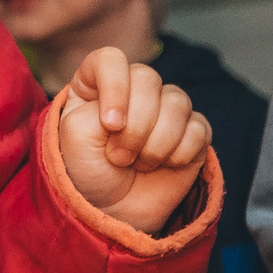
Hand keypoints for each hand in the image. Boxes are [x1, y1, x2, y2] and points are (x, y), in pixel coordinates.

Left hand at [56, 48, 211, 234]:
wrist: (109, 213)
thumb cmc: (85, 173)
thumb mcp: (74, 136)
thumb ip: (98, 107)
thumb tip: (142, 108)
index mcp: (97, 84)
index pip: (111, 59)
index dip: (115, 87)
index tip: (111, 124)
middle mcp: (132, 91)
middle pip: (148, 79)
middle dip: (135, 127)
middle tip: (118, 158)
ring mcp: (163, 110)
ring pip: (177, 102)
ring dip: (156, 143)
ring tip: (138, 164)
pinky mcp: (190, 133)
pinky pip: (198, 128)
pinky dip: (180, 153)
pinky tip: (165, 166)